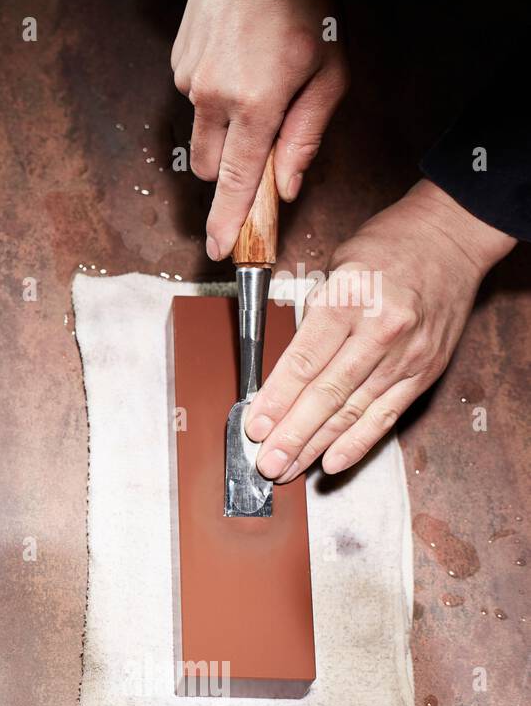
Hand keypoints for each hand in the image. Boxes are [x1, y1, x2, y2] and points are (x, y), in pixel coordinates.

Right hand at [172, 0, 346, 258]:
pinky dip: (216, 95)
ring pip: (202, 134)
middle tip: (266, 140)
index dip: (228, 221)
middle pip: (213, 168)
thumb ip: (307, 135)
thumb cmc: (303, 5)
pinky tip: (239, 62)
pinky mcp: (178, 65)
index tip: (220, 250)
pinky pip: (195, 100)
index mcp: (255, 104)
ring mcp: (189, 80)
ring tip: (257, 83)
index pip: (237, 182)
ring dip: (226, 129)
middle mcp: (212, 97)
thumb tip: (288, 186)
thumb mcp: (329, 71)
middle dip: (235, 167)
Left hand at [246, 180, 516, 481]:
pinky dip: (359, 442)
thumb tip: (284, 370)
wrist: (451, 236)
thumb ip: (313, 317)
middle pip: (328, 394)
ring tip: (288, 469)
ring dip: (317, 446)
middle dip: (292, 434)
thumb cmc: (386, 247)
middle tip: (267, 463)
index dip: (276, 399)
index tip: (255, 426)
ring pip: (354, 410)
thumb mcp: (335, 267)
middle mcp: (382, 331)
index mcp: (350, 299)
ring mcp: (408, 354)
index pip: (305, 361)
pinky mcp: (426, 370)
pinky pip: (387, 414)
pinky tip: (333, 462)